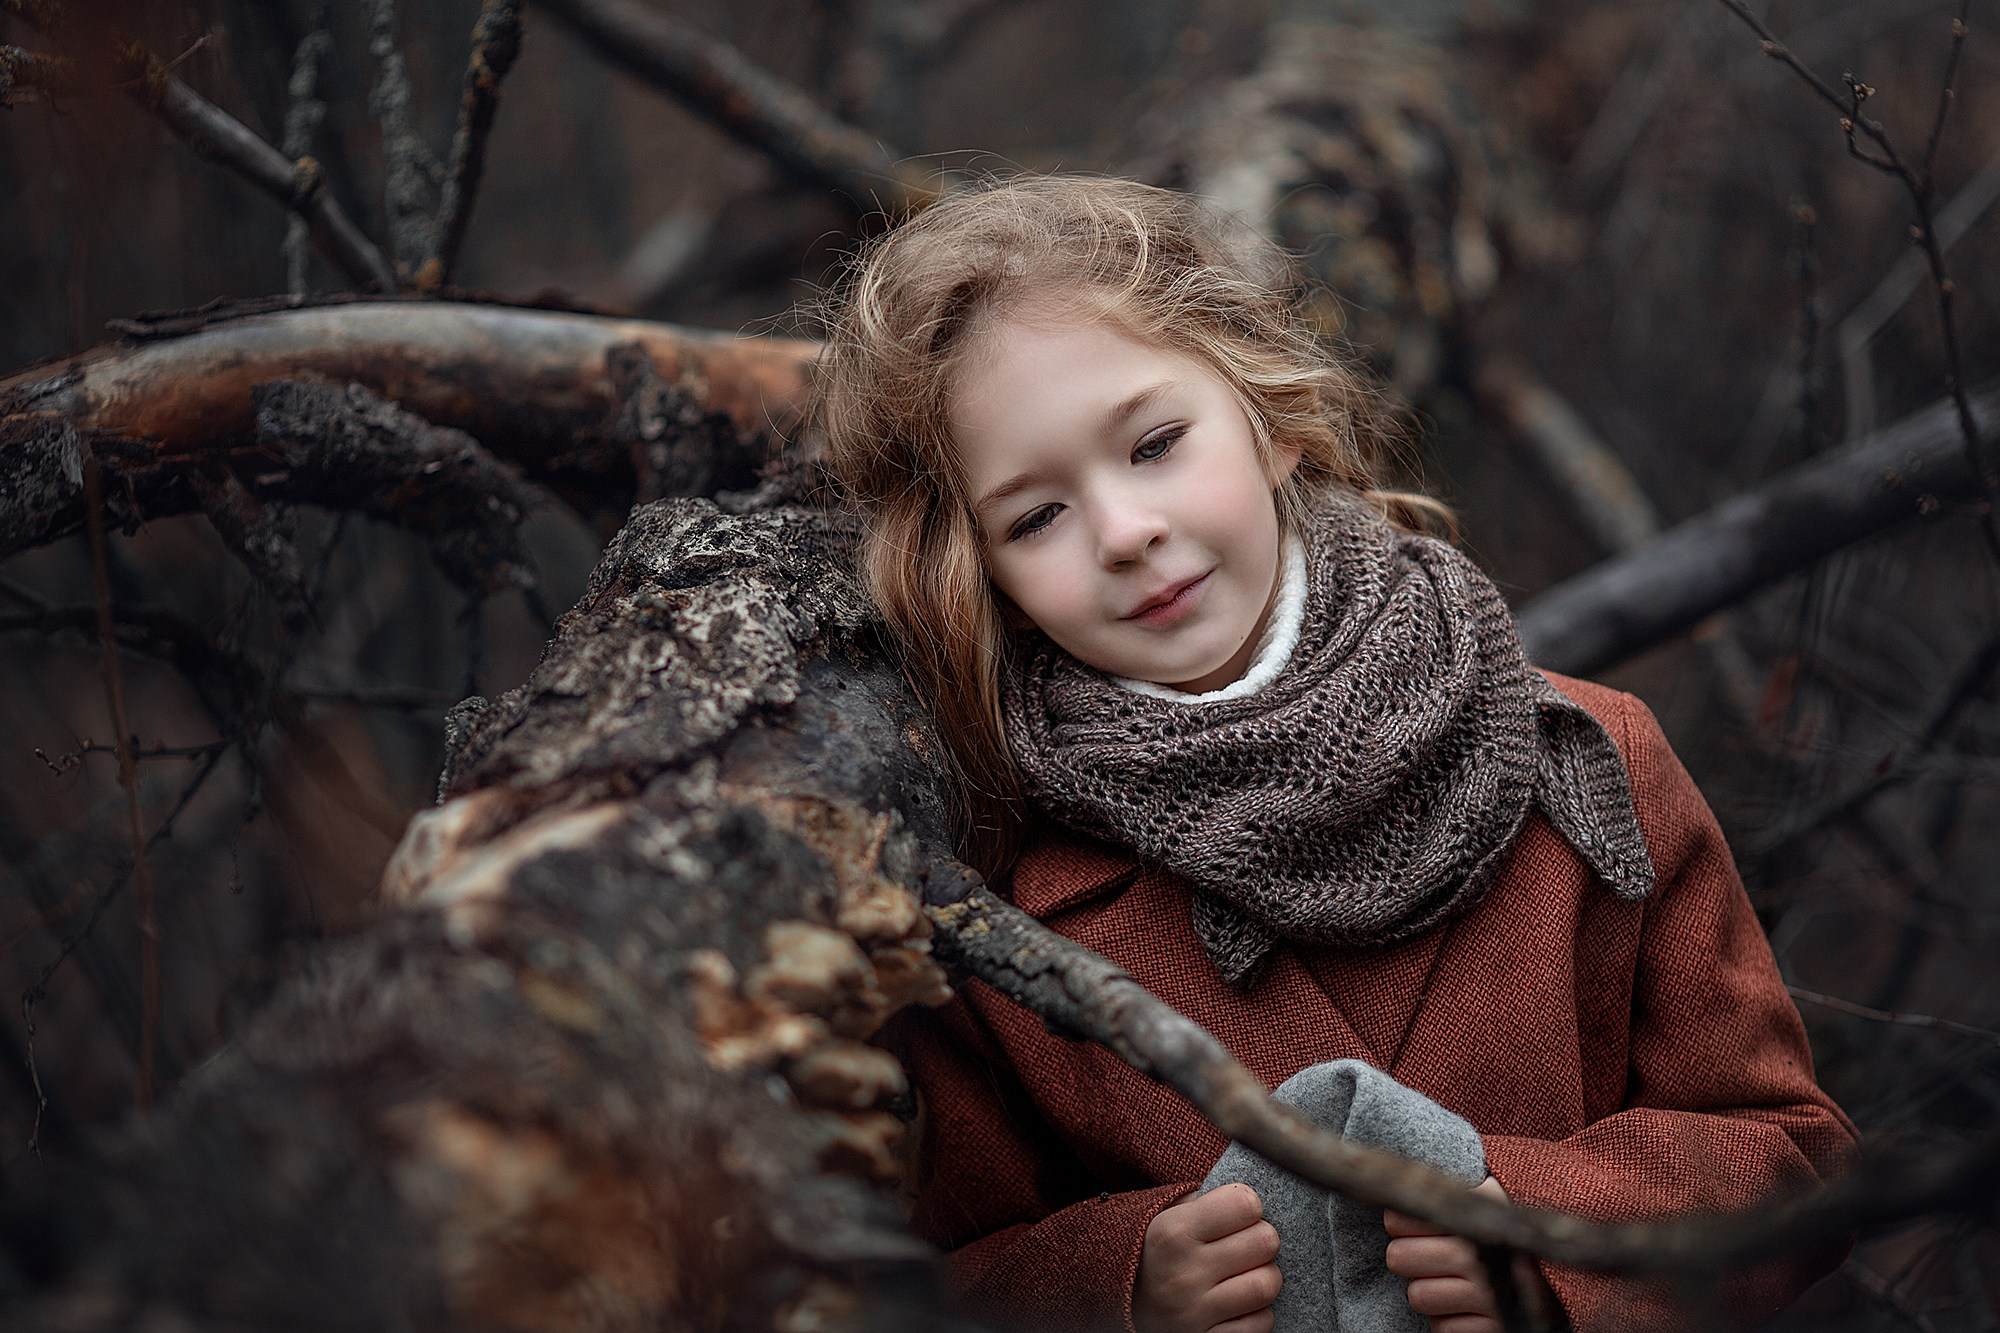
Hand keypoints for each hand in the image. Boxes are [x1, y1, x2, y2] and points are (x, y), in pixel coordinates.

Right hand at [1133, 1182, 1282, 1332]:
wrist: (1125, 1301)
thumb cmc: (1162, 1250)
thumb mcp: (1173, 1215)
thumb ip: (1212, 1202)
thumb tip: (1261, 1199)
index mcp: (1171, 1233)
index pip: (1246, 1204)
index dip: (1248, 1206)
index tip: (1238, 1213)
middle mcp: (1181, 1274)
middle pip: (1265, 1242)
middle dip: (1261, 1239)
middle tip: (1246, 1243)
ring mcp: (1194, 1314)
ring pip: (1266, 1285)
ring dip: (1264, 1277)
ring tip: (1246, 1273)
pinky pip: (1261, 1324)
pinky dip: (1257, 1313)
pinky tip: (1238, 1303)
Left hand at [1384, 1176, 1555, 1332]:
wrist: (1568, 1268)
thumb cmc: (1512, 1230)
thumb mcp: (1488, 1197)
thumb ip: (1448, 1191)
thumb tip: (1390, 1194)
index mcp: (1476, 1212)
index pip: (1399, 1218)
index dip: (1401, 1223)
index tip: (1411, 1224)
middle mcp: (1480, 1255)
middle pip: (1398, 1258)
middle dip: (1409, 1259)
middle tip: (1432, 1256)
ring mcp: (1487, 1295)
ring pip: (1417, 1296)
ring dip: (1429, 1292)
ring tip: (1453, 1281)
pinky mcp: (1494, 1328)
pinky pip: (1442, 1328)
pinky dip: (1450, 1320)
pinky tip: (1468, 1306)